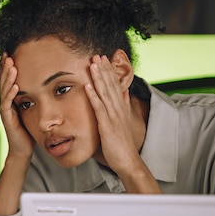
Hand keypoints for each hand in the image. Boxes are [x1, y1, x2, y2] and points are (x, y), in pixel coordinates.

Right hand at [0, 53, 34, 158]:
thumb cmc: (29, 129)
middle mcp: (6, 102)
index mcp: (11, 98)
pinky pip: (7, 104)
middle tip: (7, 54)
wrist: (23, 148)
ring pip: (4, 90)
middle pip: (3, 81)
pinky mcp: (7, 118)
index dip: (7, 67)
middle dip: (5, 67)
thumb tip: (46, 82)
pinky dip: (11, 94)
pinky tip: (16, 85)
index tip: (10, 52)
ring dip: (8, 77)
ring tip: (11, 65)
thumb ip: (34, 96)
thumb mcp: (32, 109)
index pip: (8, 79)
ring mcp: (5, 110)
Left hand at [85, 55, 159, 191]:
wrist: (127, 160)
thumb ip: (123, 106)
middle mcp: (118, 109)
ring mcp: (113, 116)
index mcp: (121, 108)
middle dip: (104, 69)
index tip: (103, 58)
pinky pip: (99, 108)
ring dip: (98, 78)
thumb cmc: (122, 143)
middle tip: (98, 55)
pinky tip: (87, 86)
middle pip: (111, 85)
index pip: (115, 85)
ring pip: (105, 93)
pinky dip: (93, 96)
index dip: (109, 71)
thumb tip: (124, 92)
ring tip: (92, 64)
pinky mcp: (107, 124)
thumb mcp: (122, 121)